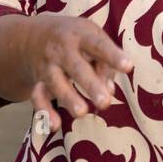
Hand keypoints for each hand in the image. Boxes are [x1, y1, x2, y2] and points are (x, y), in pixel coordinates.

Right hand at [18, 14, 132, 132]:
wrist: (34, 35)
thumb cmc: (76, 39)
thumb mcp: (92, 38)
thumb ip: (105, 62)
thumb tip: (110, 91)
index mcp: (81, 35)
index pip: (99, 45)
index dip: (113, 55)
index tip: (128, 66)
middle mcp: (62, 50)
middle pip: (76, 67)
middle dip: (90, 85)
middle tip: (105, 102)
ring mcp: (48, 66)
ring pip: (56, 83)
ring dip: (69, 99)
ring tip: (82, 113)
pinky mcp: (37, 81)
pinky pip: (38, 97)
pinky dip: (44, 111)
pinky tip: (55, 126)